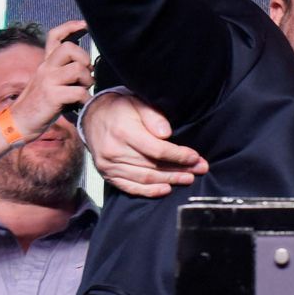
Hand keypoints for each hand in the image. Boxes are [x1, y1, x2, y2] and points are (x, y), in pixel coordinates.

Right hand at [8, 20, 93, 139]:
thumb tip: (89, 67)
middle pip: (70, 48)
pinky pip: (79, 92)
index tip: (85, 24)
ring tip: (83, 91)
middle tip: (85, 74)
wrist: (18, 123)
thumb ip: (63, 71)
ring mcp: (48, 81)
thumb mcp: (49, 83)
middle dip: (85, 59)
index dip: (71, 27)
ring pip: (78, 69)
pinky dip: (85, 99)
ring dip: (88, 81)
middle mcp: (45, 68)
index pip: (55, 36)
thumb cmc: (40, 105)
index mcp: (45, 63)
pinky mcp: (52, 96)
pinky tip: (81, 105)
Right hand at [81, 91, 207, 197]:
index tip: (195, 157)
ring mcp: (109, 165)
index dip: (179, 155)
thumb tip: (166, 133)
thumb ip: (153, 116)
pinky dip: (149, 191)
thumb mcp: (138, 103)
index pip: (157, 150)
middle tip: (199, 170)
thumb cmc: (120, 109)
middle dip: (180, 169)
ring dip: (169, 180)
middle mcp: (114, 151)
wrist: (93, 117)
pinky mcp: (107, 174)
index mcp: (123, 132)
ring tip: (188, 179)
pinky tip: (166, 189)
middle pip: (153, 166)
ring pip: (144, 179)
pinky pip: (130, 187)